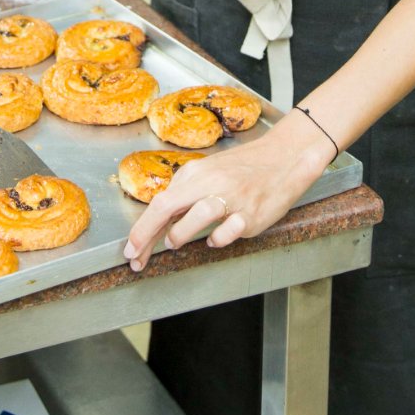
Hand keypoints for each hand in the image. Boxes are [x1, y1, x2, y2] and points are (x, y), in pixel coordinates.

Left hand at [123, 111, 330, 270]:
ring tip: (176, 242)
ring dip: (180, 234)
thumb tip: (158, 219)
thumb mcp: (208, 173)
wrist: (283, 157)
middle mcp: (211, 182)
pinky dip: (217, 240)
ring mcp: (232, 198)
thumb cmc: (243, 168)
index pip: (160, 201)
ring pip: (197, 215)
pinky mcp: (251, 214)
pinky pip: (228, 231)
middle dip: (147, 235)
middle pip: (168, 206)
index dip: (141, 228)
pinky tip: (215, 240)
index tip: (131, 249)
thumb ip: (185, 192)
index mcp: (196, 173)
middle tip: (136, 257)